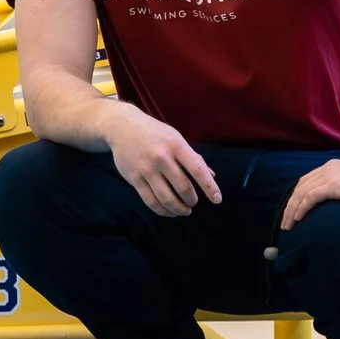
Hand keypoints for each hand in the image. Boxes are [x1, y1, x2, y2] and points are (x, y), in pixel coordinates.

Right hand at [105, 103, 221, 216]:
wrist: (122, 127)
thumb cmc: (154, 133)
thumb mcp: (176, 138)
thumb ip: (193, 157)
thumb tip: (211, 176)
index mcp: (176, 146)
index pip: (198, 169)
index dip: (209, 187)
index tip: (217, 199)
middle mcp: (162, 158)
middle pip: (183, 187)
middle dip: (192, 200)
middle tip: (193, 202)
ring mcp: (147, 169)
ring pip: (166, 198)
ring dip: (179, 209)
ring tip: (184, 211)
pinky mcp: (134, 178)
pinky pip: (150, 201)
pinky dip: (162, 210)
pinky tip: (169, 211)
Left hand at [279, 156, 339, 231]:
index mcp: (334, 166)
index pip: (308, 180)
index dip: (298, 196)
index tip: (293, 210)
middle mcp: (328, 168)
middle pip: (300, 186)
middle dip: (290, 205)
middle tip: (287, 222)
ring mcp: (330, 176)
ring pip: (301, 193)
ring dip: (292, 210)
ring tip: (289, 226)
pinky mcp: (334, 186)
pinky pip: (310, 198)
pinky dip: (301, 209)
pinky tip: (298, 220)